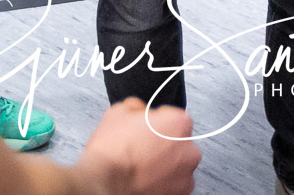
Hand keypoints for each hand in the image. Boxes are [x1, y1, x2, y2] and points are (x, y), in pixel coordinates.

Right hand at [72, 98, 198, 194]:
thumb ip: (139, 107)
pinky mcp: (181, 194)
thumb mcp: (119, 111)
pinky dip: (164, 181)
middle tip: (142, 148)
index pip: (172, 116)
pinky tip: (145, 179)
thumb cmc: (112, 150)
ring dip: (165, 163)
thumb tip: (141, 111)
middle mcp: (190, 149)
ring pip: (178, 163)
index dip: (156, 121)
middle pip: (179, 140)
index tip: (144, 129)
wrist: (104, 184)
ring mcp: (187, 175)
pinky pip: (175, 183)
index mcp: (179, 123)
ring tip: (142, 166)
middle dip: (164, 142)